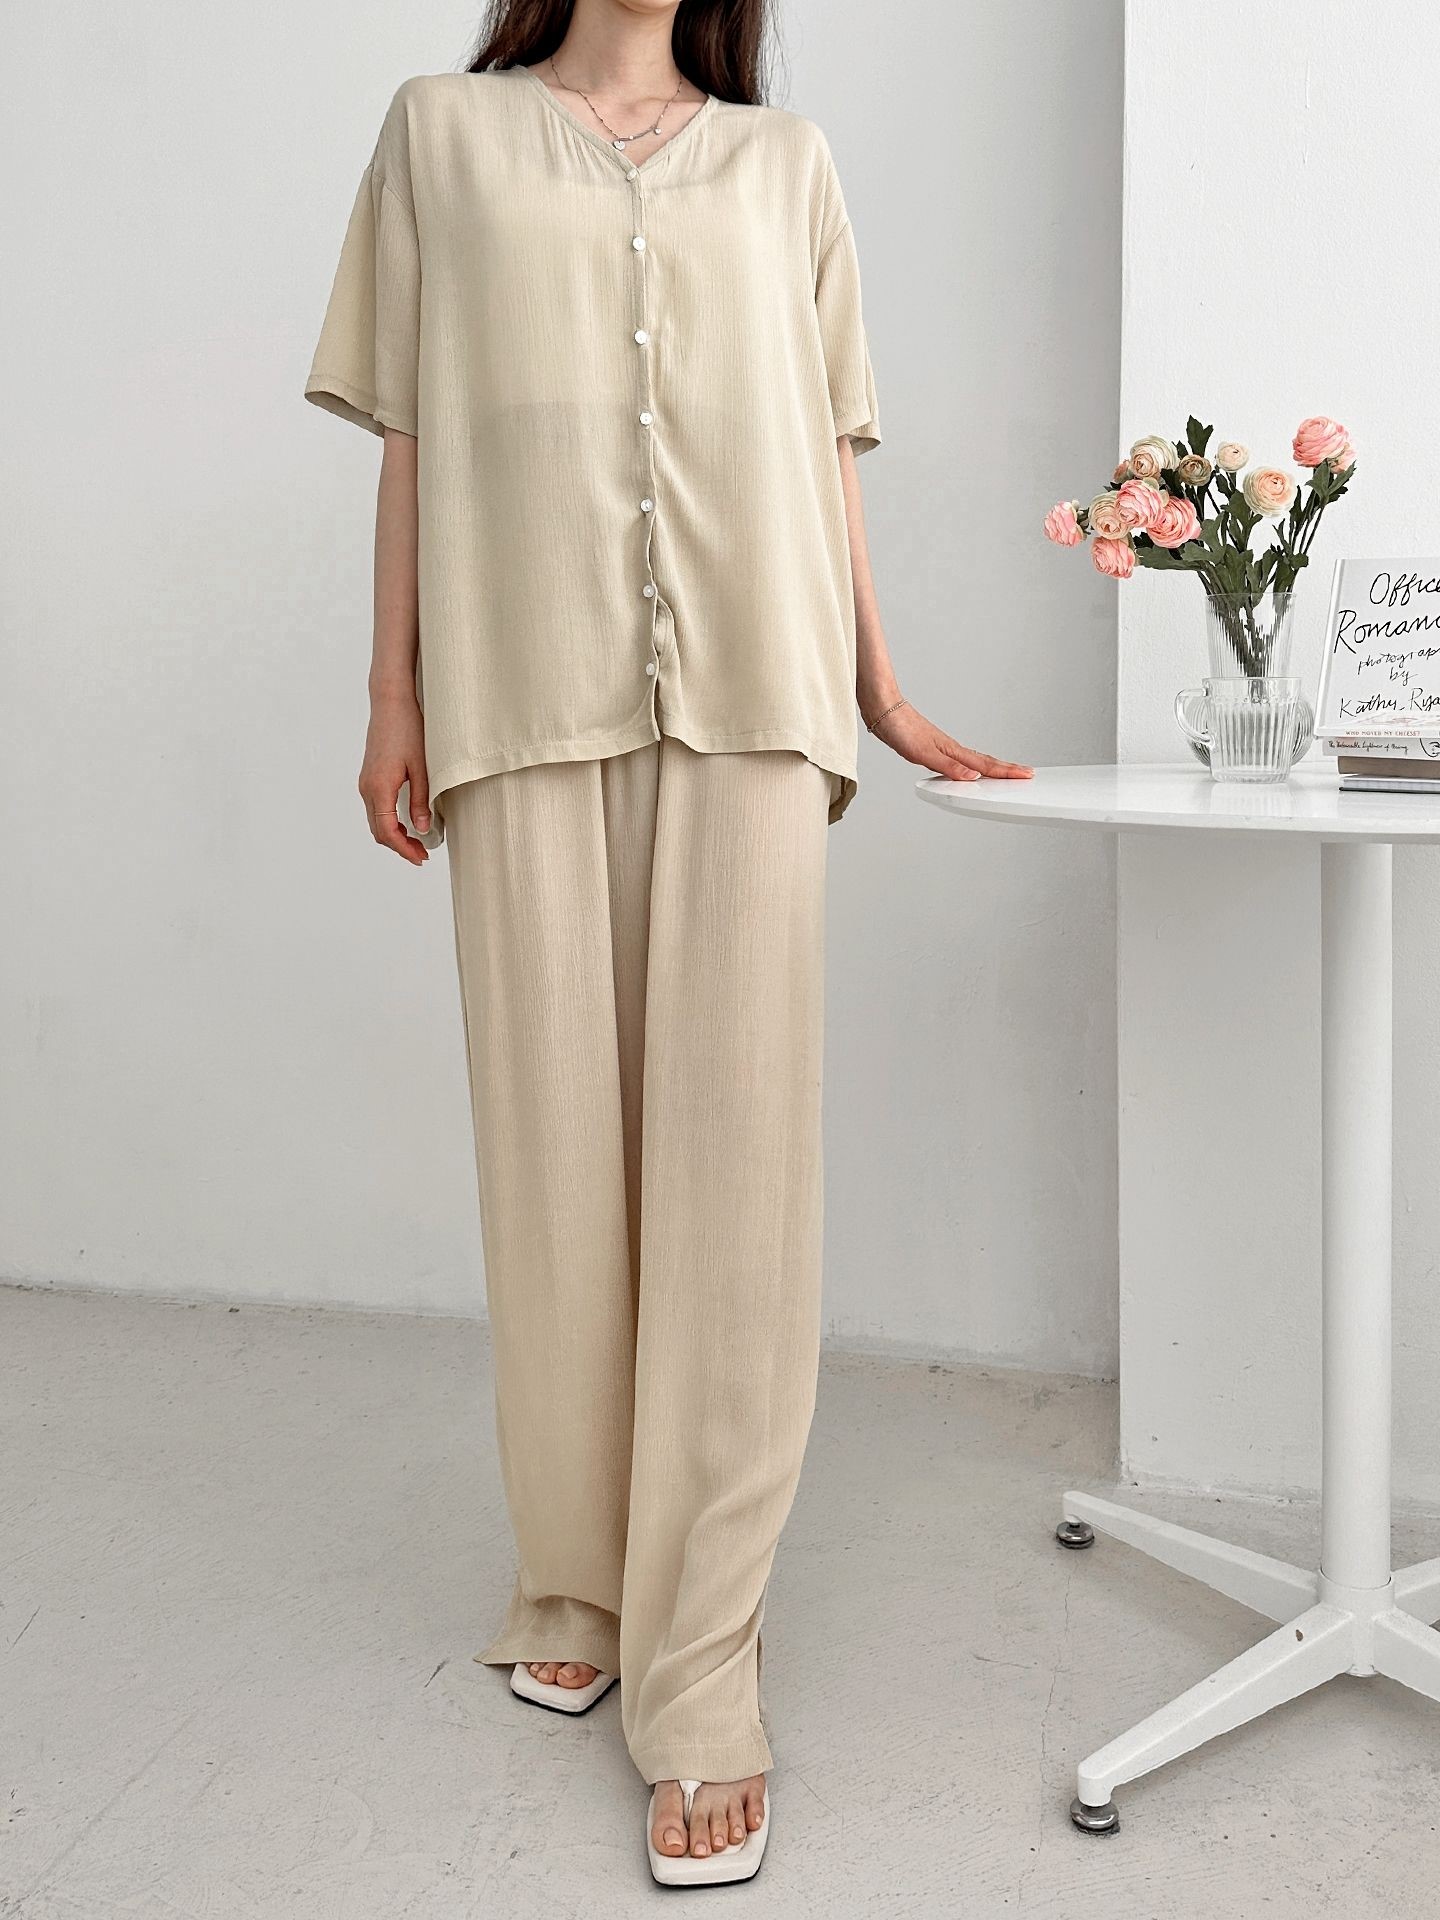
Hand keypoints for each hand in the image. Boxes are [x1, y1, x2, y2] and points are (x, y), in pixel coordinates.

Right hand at [359, 688, 431, 864]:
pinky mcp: (369, 776)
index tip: (421, 858)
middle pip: (378, 831)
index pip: (387, 831)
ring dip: (394, 835)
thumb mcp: (422, 767)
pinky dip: (389, 822)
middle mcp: (367, 787)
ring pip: (375, 820)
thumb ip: (420, 800)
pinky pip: (376, 808)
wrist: (391, 703)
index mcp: (379, 787)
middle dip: (399, 846)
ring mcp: (365, 782)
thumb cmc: (408, 729)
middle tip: (423, 855)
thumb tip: (421, 828)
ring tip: (417, 842)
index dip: (404, 849)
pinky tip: (406, 823)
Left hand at [867, 699, 1032, 782]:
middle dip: (1007, 769)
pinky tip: (968, 769)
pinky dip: (972, 765)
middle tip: (1026, 774)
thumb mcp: (922, 753)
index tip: (1026, 774)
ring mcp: (943, 747)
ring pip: (974, 760)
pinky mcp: (933, 747)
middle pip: (985, 761)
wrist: (884, 710)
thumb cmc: (899, 727)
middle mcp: (951, 748)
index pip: (985, 765)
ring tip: (1005, 773)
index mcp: (952, 751)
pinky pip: (961, 759)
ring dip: (992, 767)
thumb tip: (972, 778)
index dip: (1006, 772)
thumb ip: (948, 767)